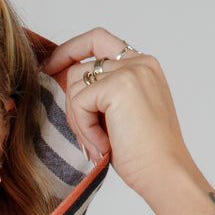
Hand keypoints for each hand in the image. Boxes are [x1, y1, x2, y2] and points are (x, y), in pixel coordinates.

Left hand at [42, 30, 198, 200]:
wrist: (165, 174)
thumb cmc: (144, 154)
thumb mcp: (117, 115)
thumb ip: (98, 92)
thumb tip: (59, 79)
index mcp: (142, 66)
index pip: (97, 40)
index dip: (70, 51)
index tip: (49, 68)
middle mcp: (139, 62)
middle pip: (79, 68)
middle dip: (72, 104)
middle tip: (84, 135)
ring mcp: (131, 70)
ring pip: (75, 86)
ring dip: (79, 122)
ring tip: (100, 145)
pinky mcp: (119, 85)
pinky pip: (79, 103)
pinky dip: (84, 129)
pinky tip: (103, 145)